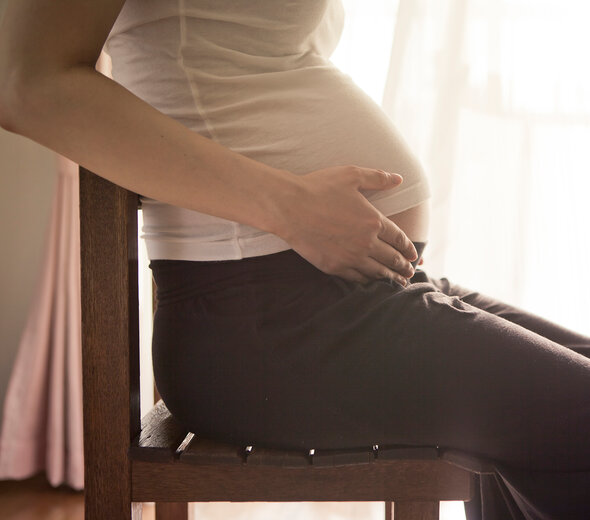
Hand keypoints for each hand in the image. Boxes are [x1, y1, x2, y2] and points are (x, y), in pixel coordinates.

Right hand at [275, 165, 416, 283]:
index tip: (414, 255)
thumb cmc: (319, 187)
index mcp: (374, 221)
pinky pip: (357, 278)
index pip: (399, 238)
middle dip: (403, 267)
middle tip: (410, 273)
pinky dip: (368, 281)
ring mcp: (350, 257)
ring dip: (390, 278)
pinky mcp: (334, 266)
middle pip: (391, 258)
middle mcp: (366, 243)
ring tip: (397, 282)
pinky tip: (371, 282)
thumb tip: (399, 178)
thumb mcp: (351, 175)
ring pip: (376, 272)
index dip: (408, 248)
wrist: (289, 207)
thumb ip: (377, 178)